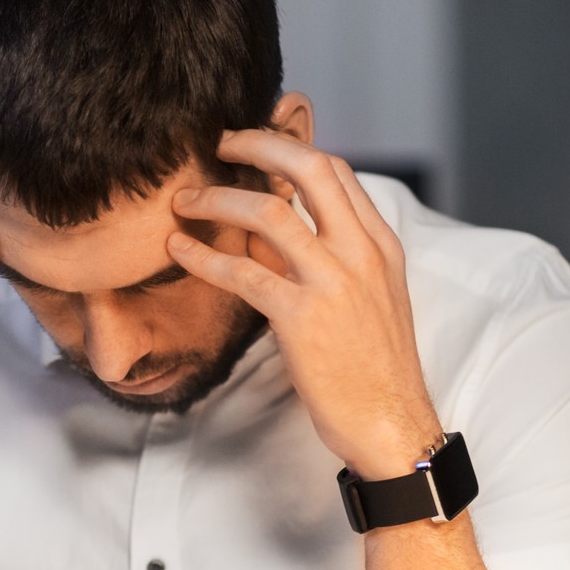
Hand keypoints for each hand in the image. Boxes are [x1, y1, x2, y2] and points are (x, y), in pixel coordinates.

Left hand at [167, 130, 440, 479]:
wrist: (391, 424)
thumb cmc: (375, 370)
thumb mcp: (371, 299)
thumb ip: (336, 260)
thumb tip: (280, 236)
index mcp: (381, 245)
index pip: (337, 171)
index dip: (291, 147)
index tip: (256, 144)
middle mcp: (361, 254)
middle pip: (311, 168)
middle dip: (259, 145)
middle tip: (220, 145)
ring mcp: (333, 283)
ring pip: (269, 213)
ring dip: (218, 199)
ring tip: (185, 201)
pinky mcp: (302, 319)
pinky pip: (242, 272)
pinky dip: (202, 256)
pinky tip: (178, 249)